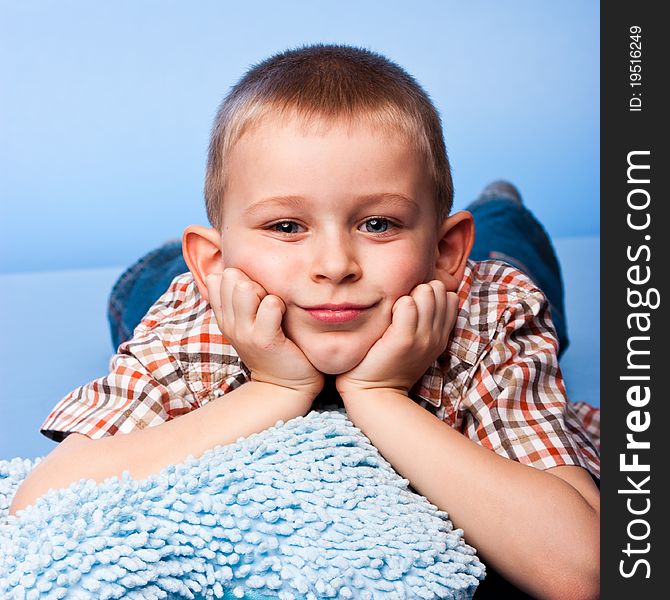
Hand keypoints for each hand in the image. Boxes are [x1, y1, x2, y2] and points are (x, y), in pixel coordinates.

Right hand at [206, 268, 323, 401]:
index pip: (217, 279)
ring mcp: (244, 333)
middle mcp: (229, 324)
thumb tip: (227, 269)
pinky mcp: (264, 340)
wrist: (285, 386)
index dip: (239, 278)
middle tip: (268, 302)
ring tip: (276, 310)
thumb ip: (239, 297)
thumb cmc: (274, 346)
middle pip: (232, 278)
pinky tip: (284, 319)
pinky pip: (271, 305)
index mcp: (224, 317)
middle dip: (254, 281)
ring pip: (246, 288)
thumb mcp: (249, 321)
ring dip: (266, 292)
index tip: (255, 295)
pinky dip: (280, 306)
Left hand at [336, 280, 457, 399]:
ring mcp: (422, 337)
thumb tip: (423, 289)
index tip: (413, 306)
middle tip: (401, 308)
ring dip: (407, 295)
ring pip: (425, 292)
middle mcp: (436, 336)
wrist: (374, 393)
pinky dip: (396, 303)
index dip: (430, 294)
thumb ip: (424, 320)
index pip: (449, 296)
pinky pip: (406, 304)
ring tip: (394, 313)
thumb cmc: (388, 363)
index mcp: (441, 336)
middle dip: (418, 290)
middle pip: (438, 289)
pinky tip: (387, 317)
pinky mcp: (404, 339)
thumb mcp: (416, 342)